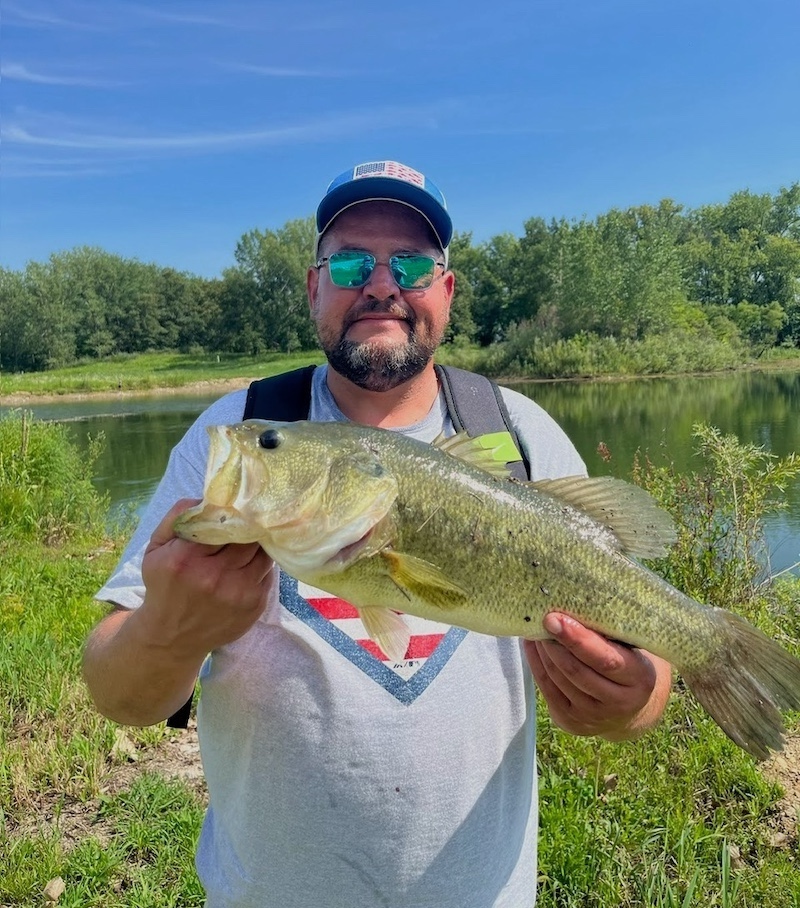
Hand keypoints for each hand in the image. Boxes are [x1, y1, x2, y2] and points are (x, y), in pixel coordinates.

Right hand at [138, 499, 274, 658]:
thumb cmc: (164, 586)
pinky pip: (269, 571)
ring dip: (259, 544)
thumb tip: (208, 496)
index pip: (221, 522)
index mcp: (185, 559)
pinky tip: (250, 563)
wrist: (171, 638)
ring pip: (263, 552)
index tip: (237, 507)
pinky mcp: (255, 605)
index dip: (233, 513)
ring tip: (251, 539)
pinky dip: (262, 563)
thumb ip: (178, 517)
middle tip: (250, 518)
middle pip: (247, 536)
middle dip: (249, 526)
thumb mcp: (156, 549)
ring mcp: (237, 593)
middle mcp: (213, 577)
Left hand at [524, 612, 671, 740]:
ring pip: (559, 678)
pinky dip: (536, 663)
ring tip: (535, 626)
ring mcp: (592, 716)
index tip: (556, 618)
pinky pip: (547, 688)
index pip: (605, 660)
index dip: (578, 640)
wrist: (628, 708)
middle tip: (542, 617)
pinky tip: (532, 644)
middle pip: (577, 670)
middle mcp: (618, 702)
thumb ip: (611, 632)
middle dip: (555, 642)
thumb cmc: (627, 662)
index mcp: (639, 679)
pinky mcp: (570, 721)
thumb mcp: (631, 649)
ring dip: (543, 651)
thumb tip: (575, 602)